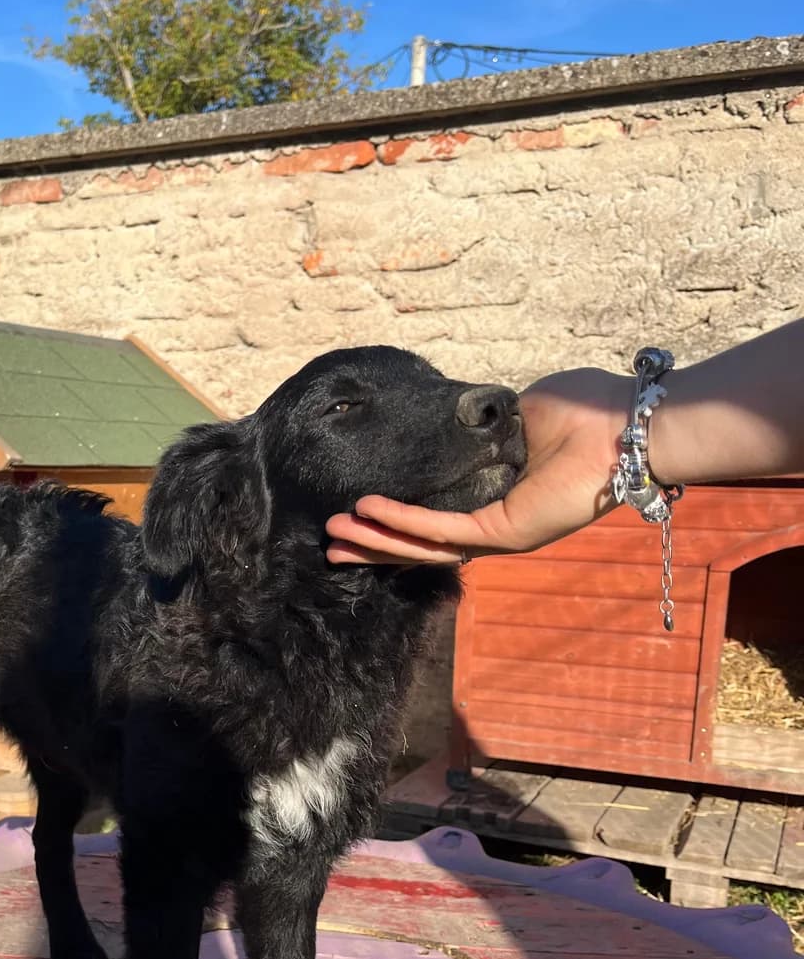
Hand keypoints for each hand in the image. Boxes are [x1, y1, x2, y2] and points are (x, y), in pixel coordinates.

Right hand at [326, 367, 630, 564]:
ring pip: (425, 548)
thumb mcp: (517, 410)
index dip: (395, 521)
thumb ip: (483, 424)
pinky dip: (405, 523)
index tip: (357, 512)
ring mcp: (501, 535)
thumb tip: (454, 419)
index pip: (437, 520)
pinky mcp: (505, 534)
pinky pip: (444, 532)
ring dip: (378, 541)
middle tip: (332, 544)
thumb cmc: (586, 410)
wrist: (626, 426)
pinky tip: (371, 512)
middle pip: (421, 546)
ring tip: (337, 536)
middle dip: (374, 544)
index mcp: (499, 499)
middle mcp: (497, 527)